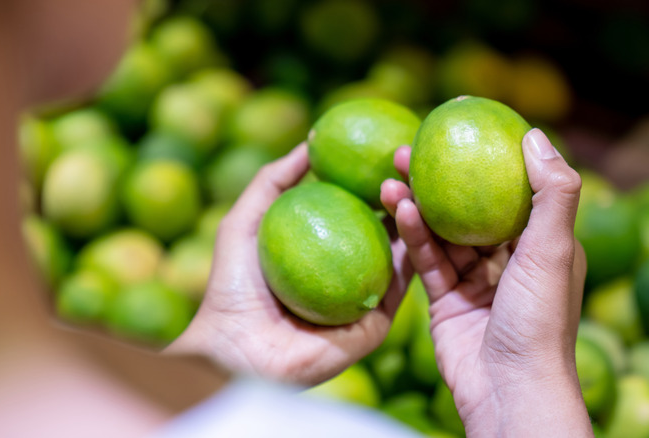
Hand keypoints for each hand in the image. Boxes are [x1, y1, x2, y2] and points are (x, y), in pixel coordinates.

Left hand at [167, 144, 412, 385]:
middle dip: (402, 192)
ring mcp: (366, 299)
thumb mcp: (246, 220)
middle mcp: (350, 273)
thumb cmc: (233, 286)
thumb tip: (311, 142)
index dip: (374, 180)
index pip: (358, 210)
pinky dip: (412, 251)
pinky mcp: (377, 323)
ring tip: (412, 182)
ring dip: (413, 215)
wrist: (236, 349)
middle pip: (386, 227)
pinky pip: (400, 284)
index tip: (387, 149)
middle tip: (408, 160)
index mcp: (326, 252)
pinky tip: (416, 218)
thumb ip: (274, 181)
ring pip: (401, 251)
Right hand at [380, 128, 592, 436]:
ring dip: (416, 205)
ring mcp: (474, 281)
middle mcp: (508, 260)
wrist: (509, 389)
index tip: (456, 131)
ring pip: (441, 233)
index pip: (511, 191)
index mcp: (541, 245)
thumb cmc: (539, 320)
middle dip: (438, 179)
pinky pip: (427, 261)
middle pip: (468, 208)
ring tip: (390, 177)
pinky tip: (398, 210)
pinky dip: (413, 236)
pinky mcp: (445, 301)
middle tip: (407, 150)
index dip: (484, 160)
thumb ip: (552, 192)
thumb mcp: (555, 249)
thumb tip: (534, 134)